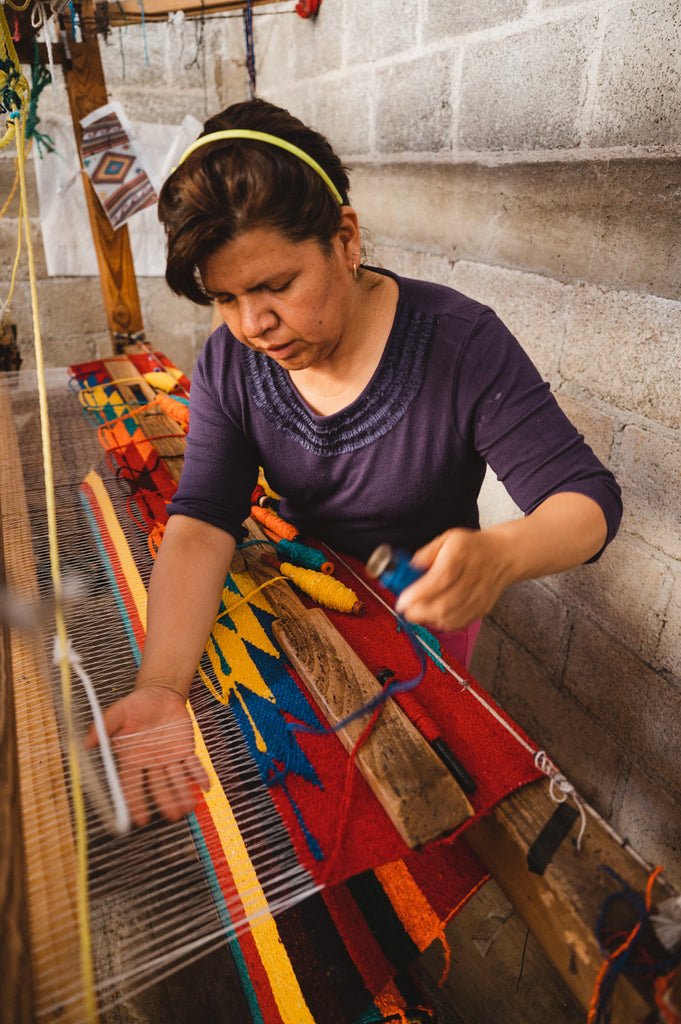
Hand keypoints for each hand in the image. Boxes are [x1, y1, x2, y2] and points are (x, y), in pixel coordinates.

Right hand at [84, 685, 209, 826]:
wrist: (160, 694)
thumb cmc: (136, 705)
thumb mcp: (118, 712)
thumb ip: (103, 727)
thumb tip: (86, 744)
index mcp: (131, 759)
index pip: (131, 785)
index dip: (136, 802)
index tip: (139, 818)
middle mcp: (150, 764)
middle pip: (157, 787)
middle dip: (165, 802)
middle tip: (171, 815)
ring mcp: (169, 759)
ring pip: (176, 780)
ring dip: (183, 793)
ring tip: (188, 806)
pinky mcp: (185, 751)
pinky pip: (193, 765)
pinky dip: (199, 776)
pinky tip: (205, 787)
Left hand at [394, 527, 511, 631]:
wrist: (503, 555)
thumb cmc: (471, 547)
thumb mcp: (446, 539)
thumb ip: (425, 555)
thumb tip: (407, 570)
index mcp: (461, 555)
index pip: (440, 579)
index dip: (419, 593)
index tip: (402, 600)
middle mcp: (472, 578)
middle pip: (444, 604)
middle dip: (418, 611)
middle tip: (405, 608)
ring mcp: (479, 597)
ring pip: (450, 617)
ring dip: (427, 618)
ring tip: (416, 611)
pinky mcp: (482, 609)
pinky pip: (458, 623)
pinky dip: (441, 623)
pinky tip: (432, 615)